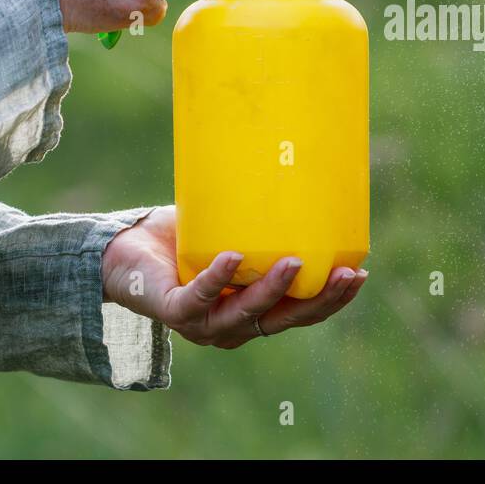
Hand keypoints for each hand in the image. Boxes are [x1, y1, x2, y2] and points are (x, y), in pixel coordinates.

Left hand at [101, 206, 368, 348]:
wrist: (124, 250)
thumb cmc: (183, 239)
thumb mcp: (231, 228)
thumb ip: (260, 216)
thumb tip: (299, 157)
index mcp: (255, 311)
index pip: (302, 313)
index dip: (333, 299)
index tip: (360, 272)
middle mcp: (234, 326)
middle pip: (285, 320)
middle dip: (319, 300)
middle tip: (345, 273)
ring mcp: (204, 323)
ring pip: (247, 314)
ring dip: (273, 291)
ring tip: (294, 262)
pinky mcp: (173, 311)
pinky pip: (199, 297)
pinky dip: (218, 277)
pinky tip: (232, 257)